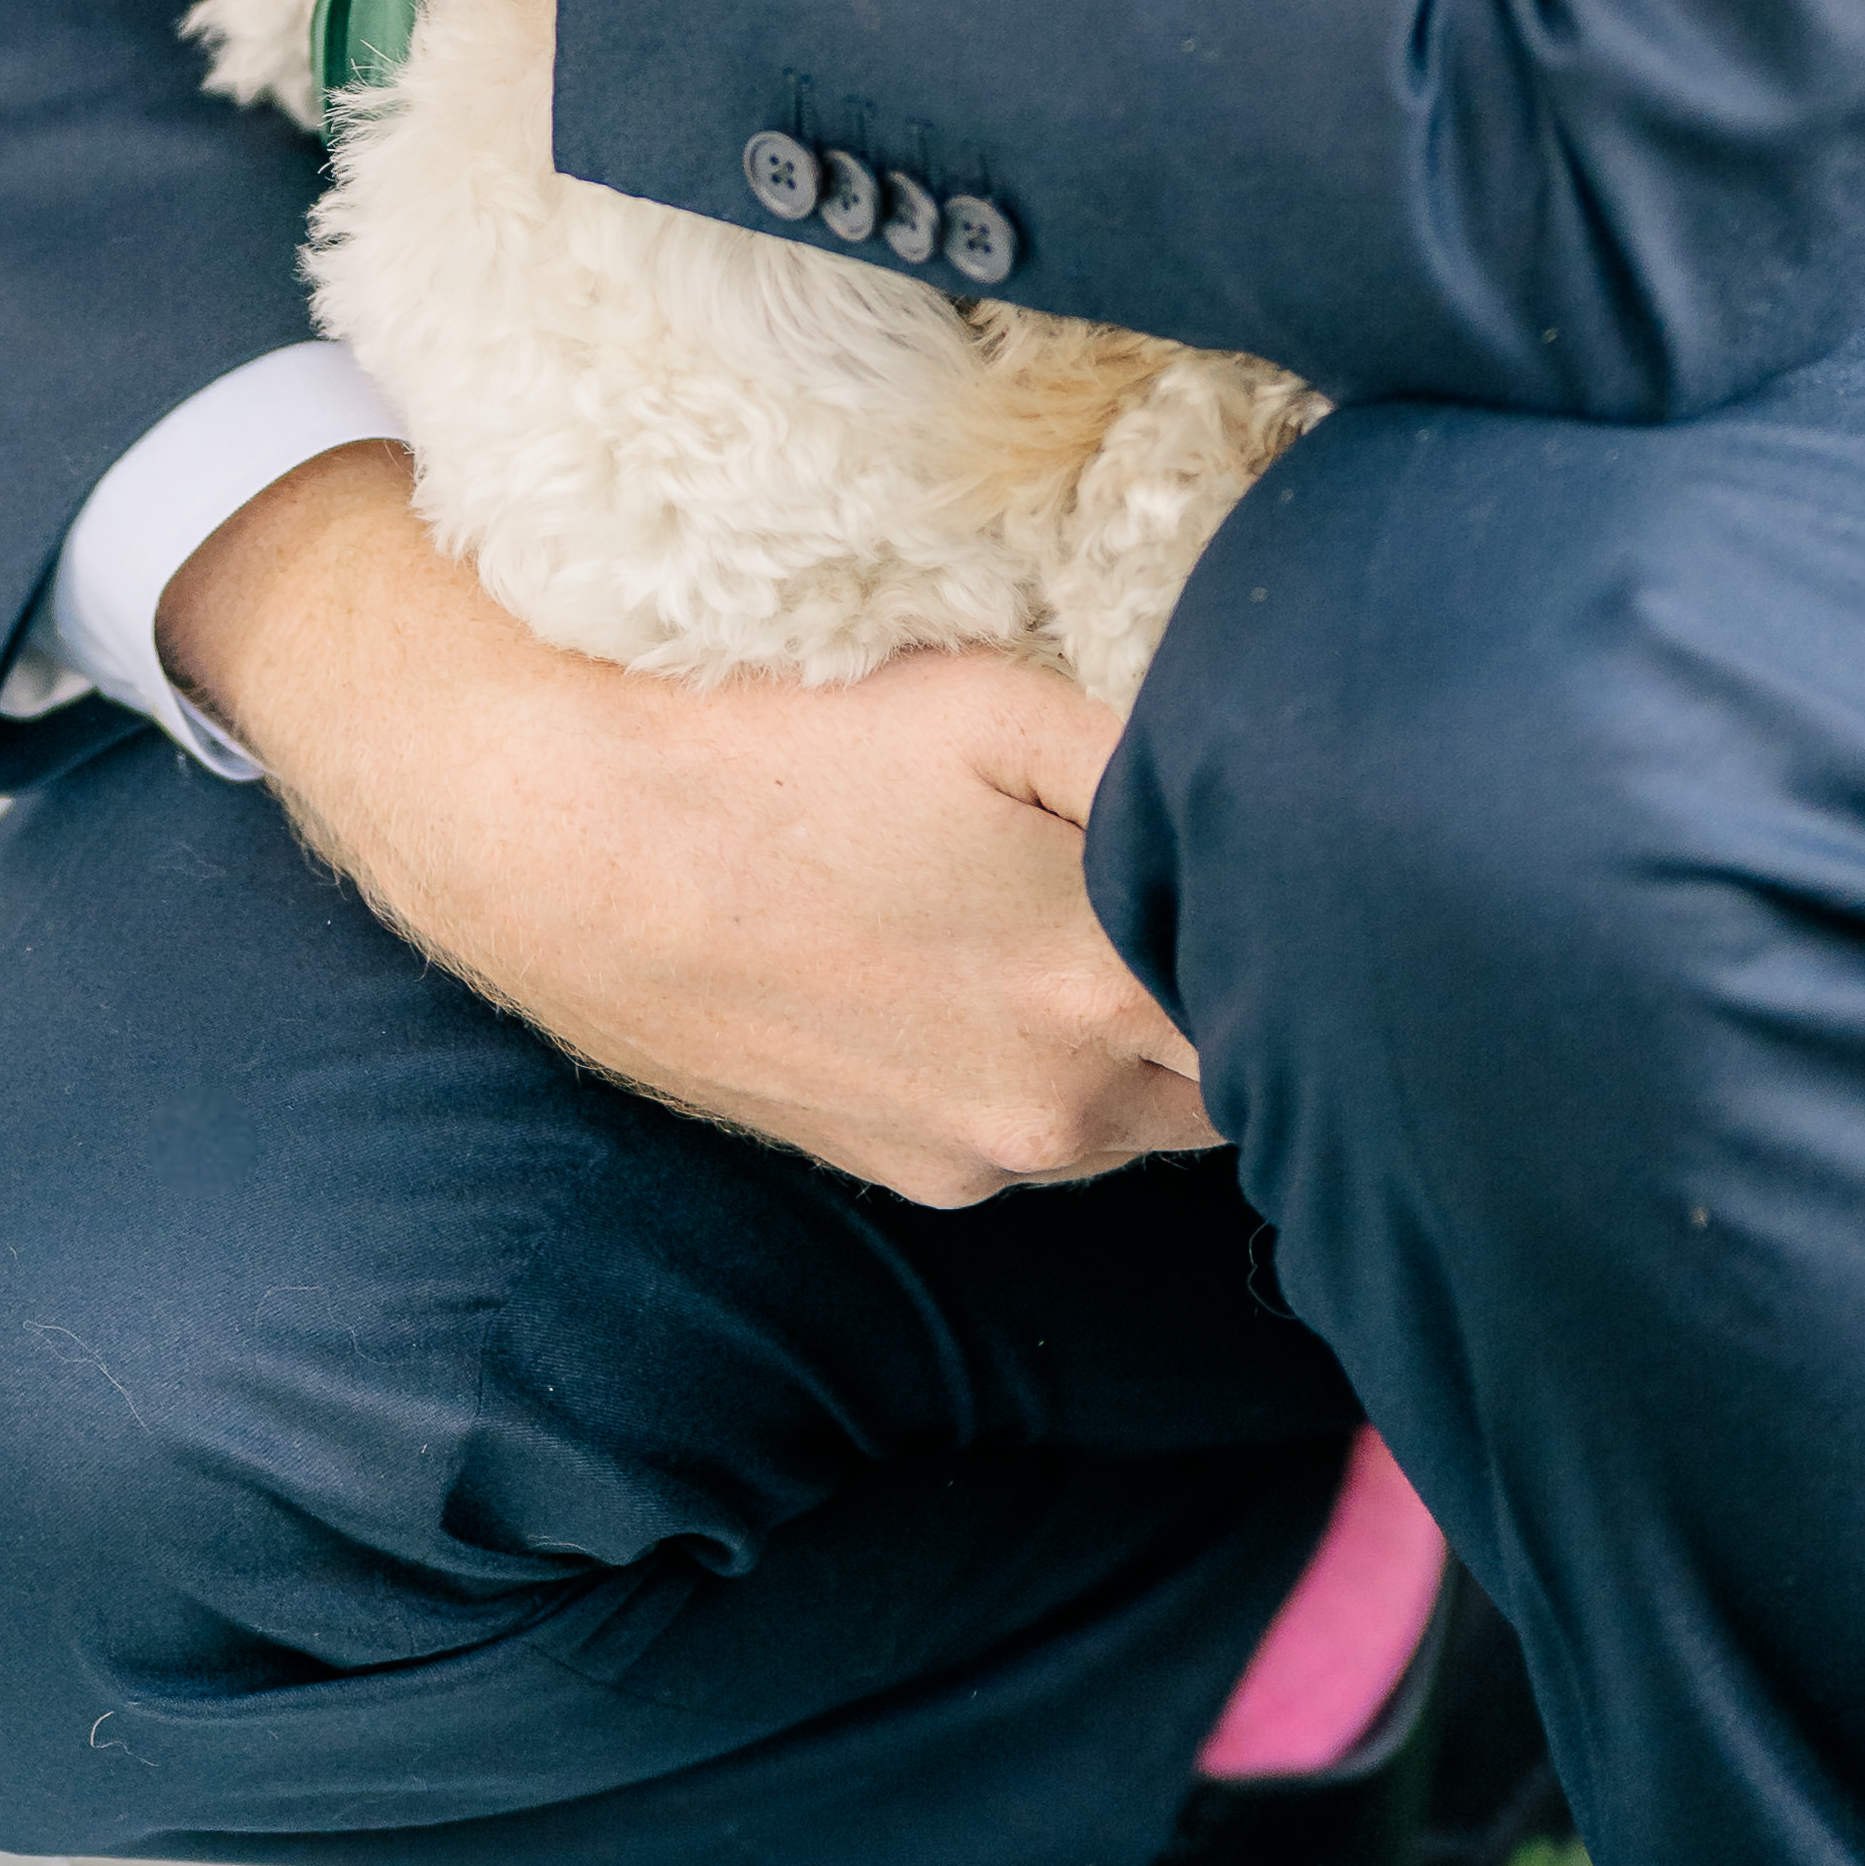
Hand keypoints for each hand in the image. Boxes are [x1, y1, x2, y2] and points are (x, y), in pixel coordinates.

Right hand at [162, 443, 1213, 1208]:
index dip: (1316, 934)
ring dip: (1137, 1042)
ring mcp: (974, 1154)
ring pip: (1132, 1119)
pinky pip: (1024, 1138)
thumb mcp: (984, 698)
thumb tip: (1283, 777)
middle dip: (1241, 994)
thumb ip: (1153, 759)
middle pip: (1234, 1078)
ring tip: (1081, 920)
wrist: (548, 835)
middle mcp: (1063, 1110)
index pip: (1299, 1004)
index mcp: (1109, 989)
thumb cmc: (768, 735)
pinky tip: (970, 968)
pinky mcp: (894, 1167)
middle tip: (1208, 882)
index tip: (1308, 863)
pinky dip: (1034, 1071)